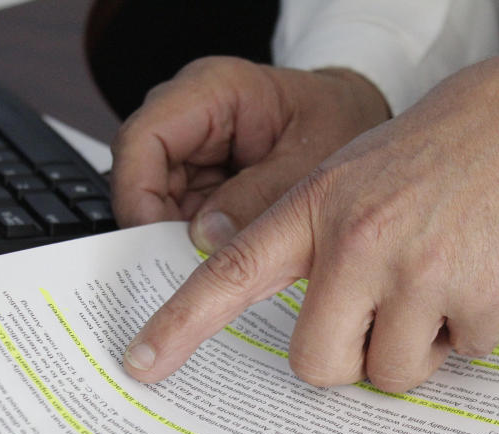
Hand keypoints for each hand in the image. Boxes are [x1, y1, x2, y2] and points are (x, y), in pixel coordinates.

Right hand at [110, 56, 388, 250]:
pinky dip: (196, 244)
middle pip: (142, 176)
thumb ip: (260, 197)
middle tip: (181, 277)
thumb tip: (204, 238)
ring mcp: (195, 149)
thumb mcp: (311, 162)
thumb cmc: (342, 122)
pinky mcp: (204, 179)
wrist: (359, 121)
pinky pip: (183, 215)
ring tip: (207, 279)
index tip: (155, 243)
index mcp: (212, 90)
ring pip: (158, 203)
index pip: (143, 140)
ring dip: (177, 242)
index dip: (138, 195)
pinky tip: (218, 269)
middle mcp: (191, 116)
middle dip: (157, 229)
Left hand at [123, 37, 498, 391]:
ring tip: (445, 283)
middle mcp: (358, 240)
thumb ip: (321, 245)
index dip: (182, 324)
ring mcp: (418, 271)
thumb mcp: (360, 176)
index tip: (142, 363)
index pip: (233, 273)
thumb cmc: (447, 152)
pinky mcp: (479, 299)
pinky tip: (486, 273)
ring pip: (392, 374)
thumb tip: (318, 336)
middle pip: (316, 365)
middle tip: (382, 319)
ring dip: (418, 347)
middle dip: (348, 359)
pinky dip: (473, 331)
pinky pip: (461, 357)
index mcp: (319, 207)